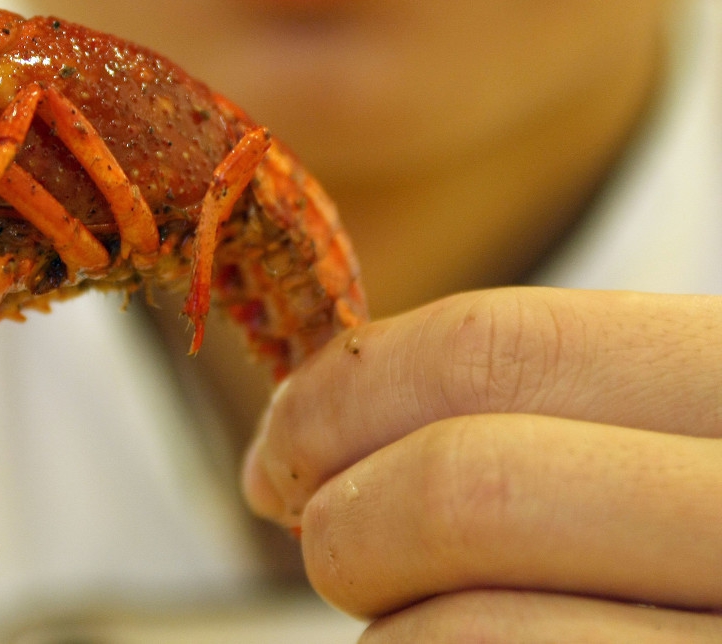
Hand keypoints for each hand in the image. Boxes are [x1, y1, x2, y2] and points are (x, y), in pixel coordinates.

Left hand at [243, 287, 721, 640]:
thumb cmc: (703, 555)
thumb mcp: (671, 447)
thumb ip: (541, 417)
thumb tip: (312, 422)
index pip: (508, 348)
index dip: (349, 391)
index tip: (282, 447)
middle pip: (472, 490)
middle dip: (348, 525)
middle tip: (331, 553)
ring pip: (460, 638)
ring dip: (391, 641)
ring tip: (416, 636)